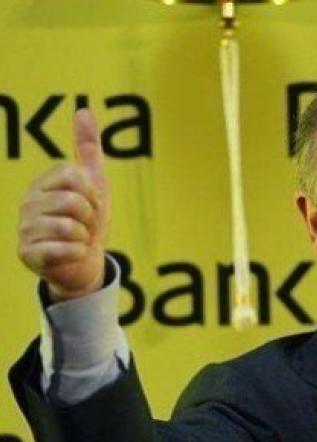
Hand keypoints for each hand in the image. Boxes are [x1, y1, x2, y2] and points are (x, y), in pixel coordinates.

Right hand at [17, 109, 110, 301]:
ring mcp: (24, 229)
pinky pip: (65, 249)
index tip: (91, 203)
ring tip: (78, 239)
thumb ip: (88, 147)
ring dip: (84, 236)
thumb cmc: (89, 219)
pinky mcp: (28, 254)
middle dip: (90, 216)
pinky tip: (72, 254)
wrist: (87, 260)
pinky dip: (78, 253)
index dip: (92, 192)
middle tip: (85, 225)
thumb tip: (84, 110)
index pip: (73, 175)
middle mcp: (28, 204)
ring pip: (69, 226)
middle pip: (73, 201)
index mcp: (43, 184)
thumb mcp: (94, 181)